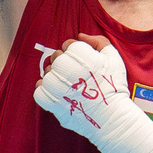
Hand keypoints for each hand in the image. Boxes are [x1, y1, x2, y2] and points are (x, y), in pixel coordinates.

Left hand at [32, 36, 152, 152]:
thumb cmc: (113, 87)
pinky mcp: (52, 103)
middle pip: (56, 57)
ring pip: (46, 74)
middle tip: (75, 74)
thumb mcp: (113, 58)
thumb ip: (98, 41)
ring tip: (67, 84)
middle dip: (64, 63)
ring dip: (54, 77)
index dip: (75, 52)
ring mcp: (58, 87)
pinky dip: (45, 91)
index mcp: (82, 56)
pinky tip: (58, 93)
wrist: (111, 118)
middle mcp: (67, 69)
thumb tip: (80, 35)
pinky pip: (39, 91)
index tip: (82, 62)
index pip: (69, 45)